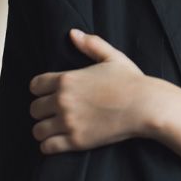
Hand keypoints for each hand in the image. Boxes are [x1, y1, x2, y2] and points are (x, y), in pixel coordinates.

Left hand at [29, 29, 153, 153]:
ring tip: (55, 129)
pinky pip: (48, 147)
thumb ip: (91, 44)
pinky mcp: (76, 141)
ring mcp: (68, 122)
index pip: (35, 86)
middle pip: (34, 109)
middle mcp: (63, 100)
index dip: (41, 89)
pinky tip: (59, 141)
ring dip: (45, 129)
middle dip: (43, 110)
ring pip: (38, 130)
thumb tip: (73, 33)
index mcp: (67, 79)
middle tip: (55, 112)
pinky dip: (50, 145)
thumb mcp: (112, 57)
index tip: (50, 94)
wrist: (146, 106)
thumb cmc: (131, 81)